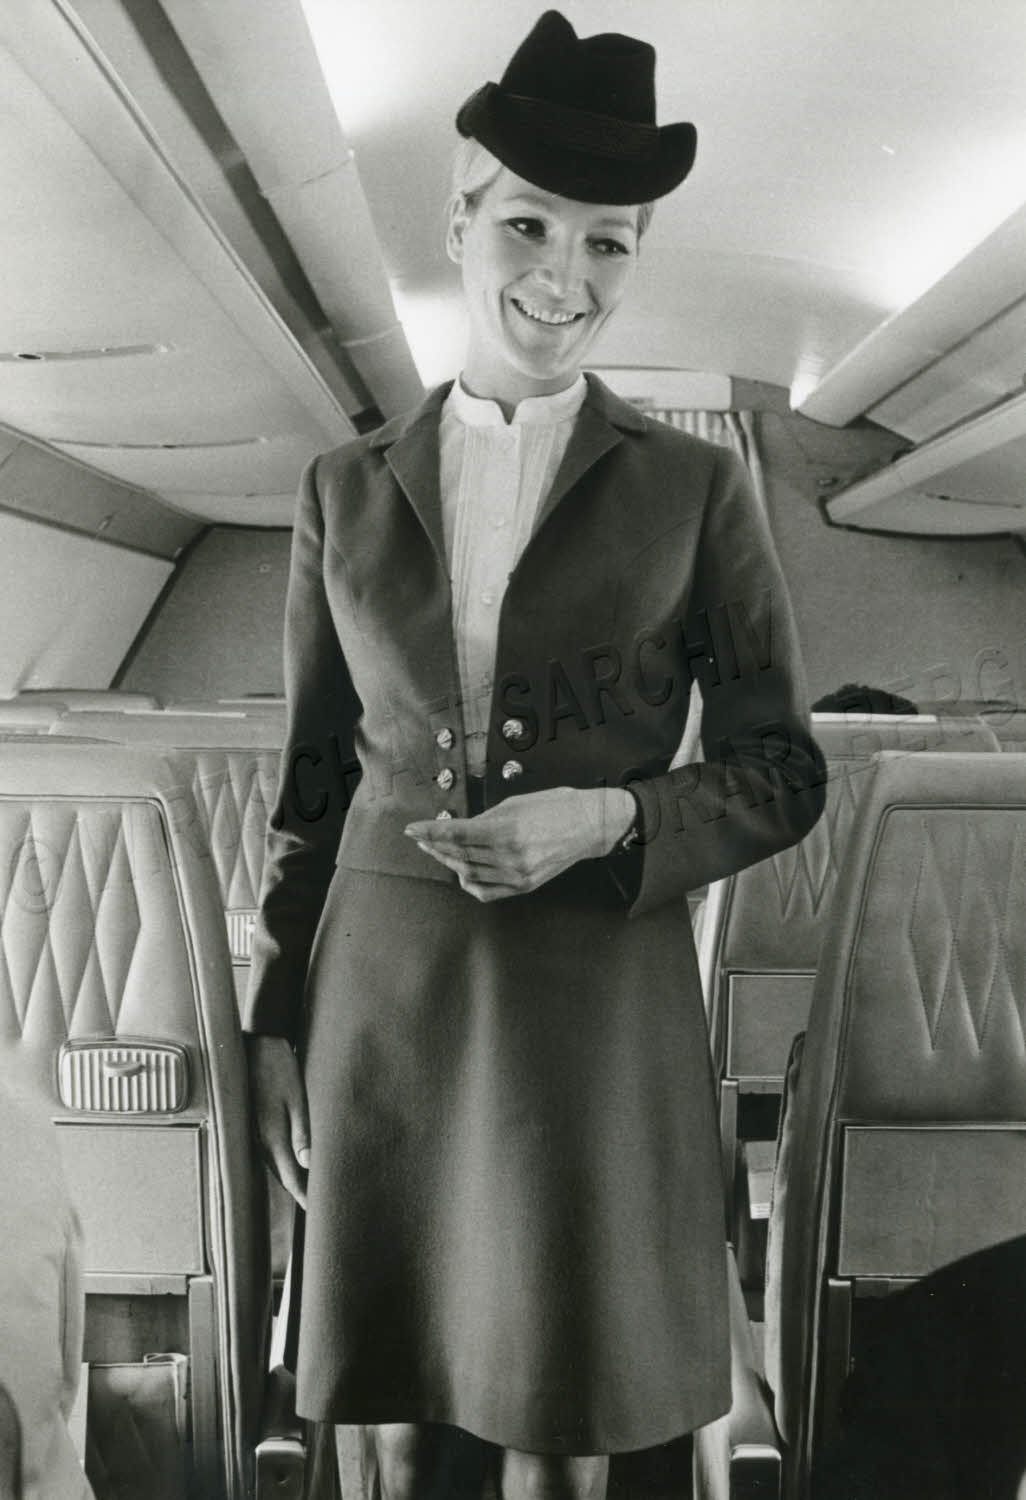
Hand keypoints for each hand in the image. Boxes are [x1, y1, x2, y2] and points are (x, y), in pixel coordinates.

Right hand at [245, 1034, 309, 1208]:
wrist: (255, 1044)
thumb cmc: (278, 1066)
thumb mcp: (295, 1097)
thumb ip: (302, 1131)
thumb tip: (308, 1163)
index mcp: (272, 1135)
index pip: (290, 1177)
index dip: (305, 1195)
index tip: (318, 1210)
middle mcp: (260, 1139)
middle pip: (282, 1176)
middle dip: (300, 1192)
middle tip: (318, 1207)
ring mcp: (254, 1133)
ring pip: (274, 1166)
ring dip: (291, 1179)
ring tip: (309, 1190)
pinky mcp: (254, 1125)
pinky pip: (269, 1153)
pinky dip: (283, 1164)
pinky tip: (293, 1164)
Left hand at [404, 786, 634, 901]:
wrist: (589, 825)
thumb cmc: (556, 807)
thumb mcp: (514, 804)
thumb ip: (483, 819)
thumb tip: (459, 829)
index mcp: (506, 831)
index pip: (455, 834)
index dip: (430, 832)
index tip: (412, 830)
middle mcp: (510, 857)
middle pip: (459, 855)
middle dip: (435, 846)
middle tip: (422, 839)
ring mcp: (517, 875)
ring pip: (470, 873)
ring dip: (449, 862)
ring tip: (438, 852)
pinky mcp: (524, 886)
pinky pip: (487, 891)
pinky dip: (469, 883)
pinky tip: (462, 872)